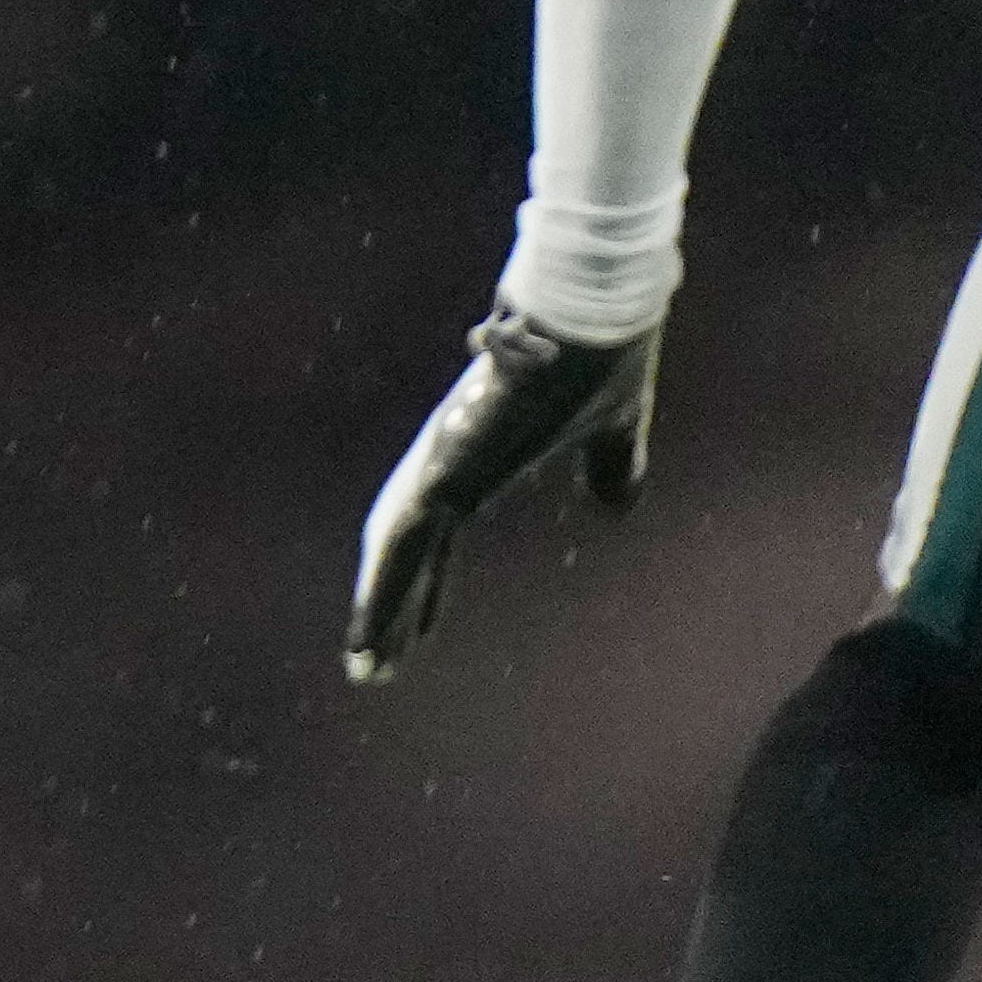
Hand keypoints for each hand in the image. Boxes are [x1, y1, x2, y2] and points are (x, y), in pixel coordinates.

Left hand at [344, 309, 662, 686]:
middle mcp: (449, 458)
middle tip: (370, 663)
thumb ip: (612, 466)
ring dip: (379, 610)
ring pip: (396, 550)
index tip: (415, 630)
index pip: (438, 533)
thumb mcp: (615, 430)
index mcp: (480, 453)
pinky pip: (403, 544)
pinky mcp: (445, 467)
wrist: (596, 314)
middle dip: (391, 604)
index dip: (426, 583)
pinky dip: (383, 594)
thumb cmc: (603, 357)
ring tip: (363, 667)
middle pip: (406, 546)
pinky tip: (367, 637)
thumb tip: (617, 508)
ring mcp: (441, 462)